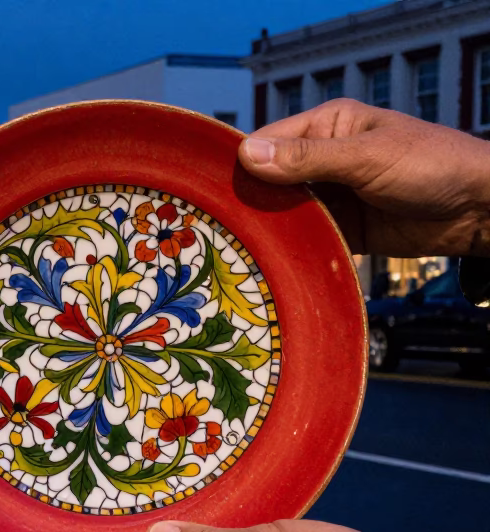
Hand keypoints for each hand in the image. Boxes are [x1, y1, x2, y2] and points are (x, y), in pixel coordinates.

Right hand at [238, 98, 489, 257]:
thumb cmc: (432, 165)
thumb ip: (308, 159)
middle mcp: (323, 159)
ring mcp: (332, 196)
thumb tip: (246, 155)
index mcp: (326, 127)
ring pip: (285, 212)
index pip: (267, 142)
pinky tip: (274, 259)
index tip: (214, 190)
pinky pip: (307, 238)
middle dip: (251, 200)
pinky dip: (294, 248)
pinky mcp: (343, 229)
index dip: (241, 164)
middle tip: (222, 225)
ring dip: (271, 227)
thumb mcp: (366, 157)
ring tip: (241, 246)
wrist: (480, 210)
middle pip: (270, 180)